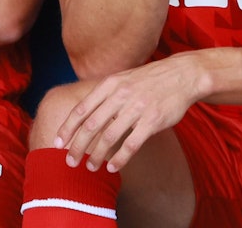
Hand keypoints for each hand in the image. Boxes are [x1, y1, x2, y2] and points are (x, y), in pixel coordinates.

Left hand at [55, 54, 205, 172]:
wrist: (183, 74)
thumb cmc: (151, 79)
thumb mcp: (125, 78)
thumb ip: (105, 94)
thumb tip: (84, 115)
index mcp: (111, 84)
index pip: (82, 109)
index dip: (67, 128)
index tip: (58, 143)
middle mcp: (121, 95)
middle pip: (91, 126)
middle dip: (77, 147)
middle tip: (70, 162)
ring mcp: (138, 108)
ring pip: (109, 137)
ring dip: (96, 156)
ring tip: (91, 167)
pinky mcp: (153, 121)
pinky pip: (131, 144)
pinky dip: (119, 159)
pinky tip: (113, 167)